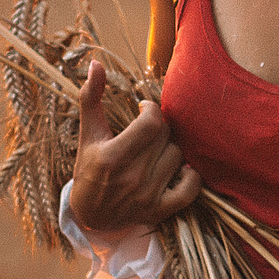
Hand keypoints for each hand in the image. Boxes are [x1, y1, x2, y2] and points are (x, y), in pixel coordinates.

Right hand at [67, 59, 201, 234]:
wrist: (90, 215)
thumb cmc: (89, 168)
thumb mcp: (87, 134)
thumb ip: (91, 98)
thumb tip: (96, 64)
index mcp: (112, 157)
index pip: (151, 124)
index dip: (152, 110)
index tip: (143, 110)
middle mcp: (131, 178)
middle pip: (165, 137)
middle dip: (158, 128)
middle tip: (146, 132)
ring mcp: (146, 197)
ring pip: (177, 156)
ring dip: (169, 149)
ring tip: (154, 151)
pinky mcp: (159, 211)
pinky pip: (190, 188)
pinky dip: (190, 176)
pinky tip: (178, 169)